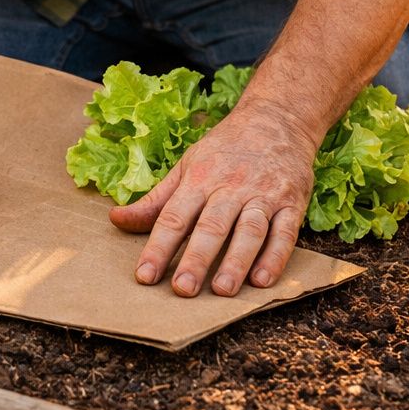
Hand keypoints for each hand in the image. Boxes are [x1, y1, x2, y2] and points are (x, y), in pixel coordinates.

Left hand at [107, 103, 317, 296]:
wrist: (277, 119)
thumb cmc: (225, 149)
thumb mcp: (186, 166)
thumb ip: (155, 200)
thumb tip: (116, 219)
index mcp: (200, 178)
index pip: (174, 216)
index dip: (158, 247)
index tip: (145, 276)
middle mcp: (231, 186)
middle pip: (212, 226)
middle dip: (196, 258)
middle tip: (182, 289)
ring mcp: (264, 194)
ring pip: (249, 230)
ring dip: (236, 261)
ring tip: (223, 290)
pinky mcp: (292, 202)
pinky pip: (285, 233)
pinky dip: (275, 257)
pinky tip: (261, 280)